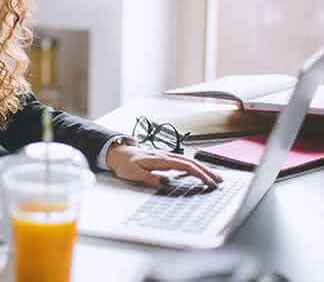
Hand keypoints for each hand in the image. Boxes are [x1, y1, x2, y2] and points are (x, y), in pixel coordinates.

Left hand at [106, 145, 222, 188]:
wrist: (116, 153)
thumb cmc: (124, 164)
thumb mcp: (134, 174)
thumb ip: (150, 178)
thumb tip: (166, 182)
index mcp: (160, 159)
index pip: (185, 166)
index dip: (199, 174)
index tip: (209, 182)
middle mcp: (164, 155)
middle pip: (190, 162)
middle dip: (206, 171)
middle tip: (219, 181)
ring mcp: (164, 156)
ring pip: (187, 160)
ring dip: (201, 168)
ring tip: (213, 176)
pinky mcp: (163, 158)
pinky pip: (181, 161)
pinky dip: (192, 166)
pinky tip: (197, 171)